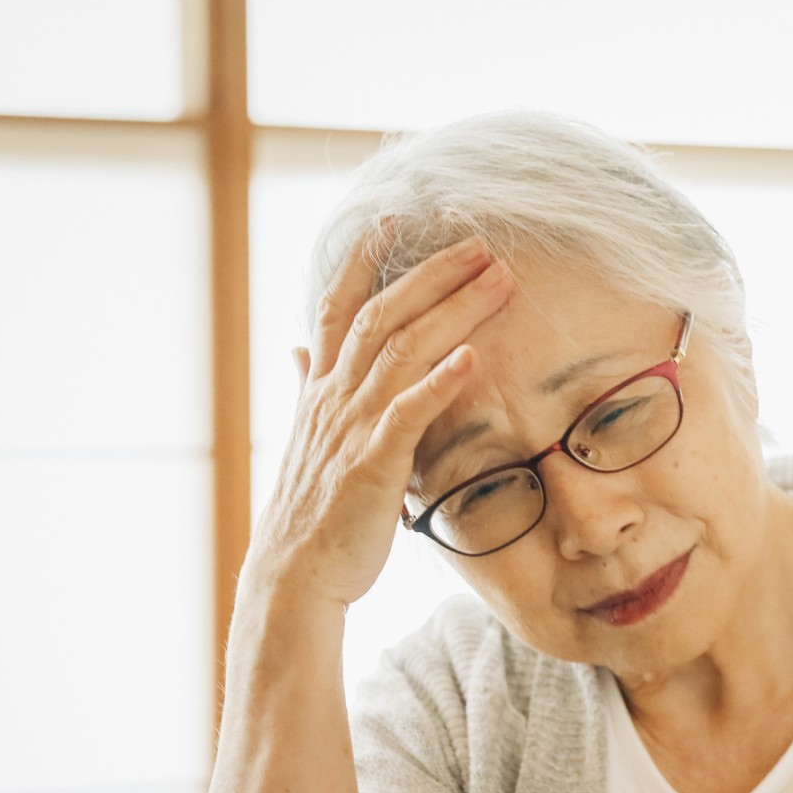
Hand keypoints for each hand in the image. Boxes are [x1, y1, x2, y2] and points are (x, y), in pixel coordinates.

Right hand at [249, 231, 513, 606]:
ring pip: (403, 350)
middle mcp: (334, 397)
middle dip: (433, 273)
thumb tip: (296, 349)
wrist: (294, 575)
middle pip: (384, 314)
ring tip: (497, 281)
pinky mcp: (374, 464)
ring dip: (453, 310)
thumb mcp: (310, 438)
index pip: (339, 307)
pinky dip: (440, 382)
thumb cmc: (313, 511)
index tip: (392, 218)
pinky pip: (408, 413)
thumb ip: (307, 386)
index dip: (363, 259)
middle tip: (481, 243)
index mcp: (320, 388)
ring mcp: (352, 427)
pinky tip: (474, 357)